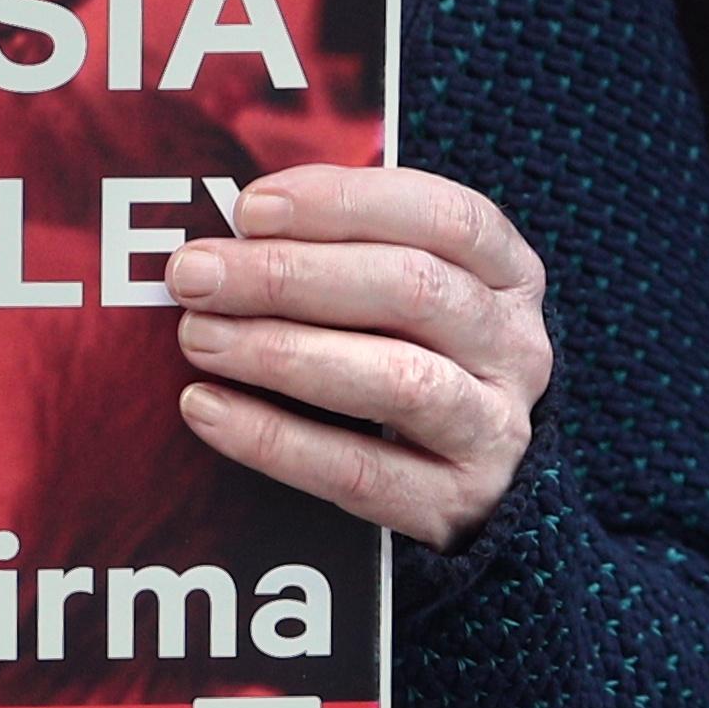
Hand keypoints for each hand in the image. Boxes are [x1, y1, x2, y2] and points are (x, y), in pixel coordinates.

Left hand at [166, 164, 547, 550]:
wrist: (459, 474)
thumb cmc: (398, 346)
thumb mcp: (387, 285)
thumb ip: (327, 248)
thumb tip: (222, 235)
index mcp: (507, 272)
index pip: (446, 216)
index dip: (345, 203)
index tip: (249, 209)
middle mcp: (516, 346)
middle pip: (413, 289)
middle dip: (287, 275)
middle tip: (193, 275)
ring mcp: (496, 428)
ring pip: (398, 379)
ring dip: (282, 352)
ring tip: (198, 337)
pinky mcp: (456, 504)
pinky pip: (358, 471)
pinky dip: (271, 438)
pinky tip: (204, 407)